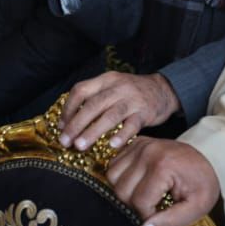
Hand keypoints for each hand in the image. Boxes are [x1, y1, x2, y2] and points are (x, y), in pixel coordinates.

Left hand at [60, 72, 180, 150]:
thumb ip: (94, 99)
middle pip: (93, 104)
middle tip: (66, 141)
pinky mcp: (145, 112)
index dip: (68, 108)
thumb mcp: (113, 87)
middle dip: (76, 124)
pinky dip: (121, 135)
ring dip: (93, 131)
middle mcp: (118, 87)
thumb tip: (69, 123)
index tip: (61, 126)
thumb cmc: (132, 92)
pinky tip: (112, 145)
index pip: (81, 90)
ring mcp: (132, 99)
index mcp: (106, 79)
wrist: (163, 89)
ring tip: (80, 146)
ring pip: (110, 115)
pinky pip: (132, 125)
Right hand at [107, 138, 220, 225]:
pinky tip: (137, 180)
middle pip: (121, 190)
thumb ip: (171, 222)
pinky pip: (114, 163)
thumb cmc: (202, 182)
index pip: (139, 202)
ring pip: (112, 176)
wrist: (209, 155)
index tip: (161, 213)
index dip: (147, 215)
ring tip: (144, 192)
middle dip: (134, 204)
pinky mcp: (136, 143)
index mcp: (163, 167)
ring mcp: (140, 145)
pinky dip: (121, 175)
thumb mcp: (196, 207)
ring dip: (124, 190)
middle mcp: (147, 152)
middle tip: (153, 204)